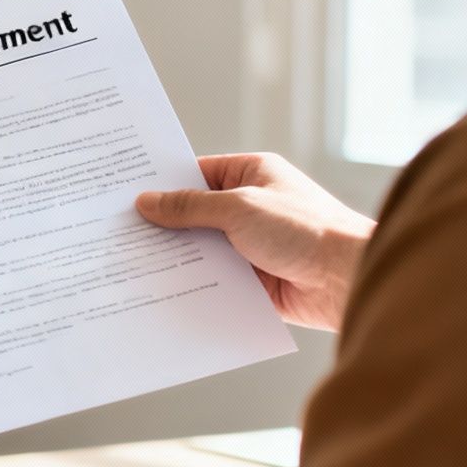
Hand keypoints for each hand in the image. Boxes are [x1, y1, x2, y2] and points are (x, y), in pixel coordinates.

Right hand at [136, 153, 374, 331]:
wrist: (348, 278)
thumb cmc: (305, 230)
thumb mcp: (239, 208)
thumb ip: (190, 207)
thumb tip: (148, 202)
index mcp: (251, 175)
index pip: (196, 174)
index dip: (163, 185)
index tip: (125, 195)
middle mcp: (250, 208)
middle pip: (194, 215)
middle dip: (164, 226)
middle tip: (118, 233)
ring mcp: (251, 245)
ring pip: (202, 250)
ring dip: (177, 259)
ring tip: (131, 264)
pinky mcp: (254, 281)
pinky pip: (215, 280)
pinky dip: (195, 285)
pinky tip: (164, 292)